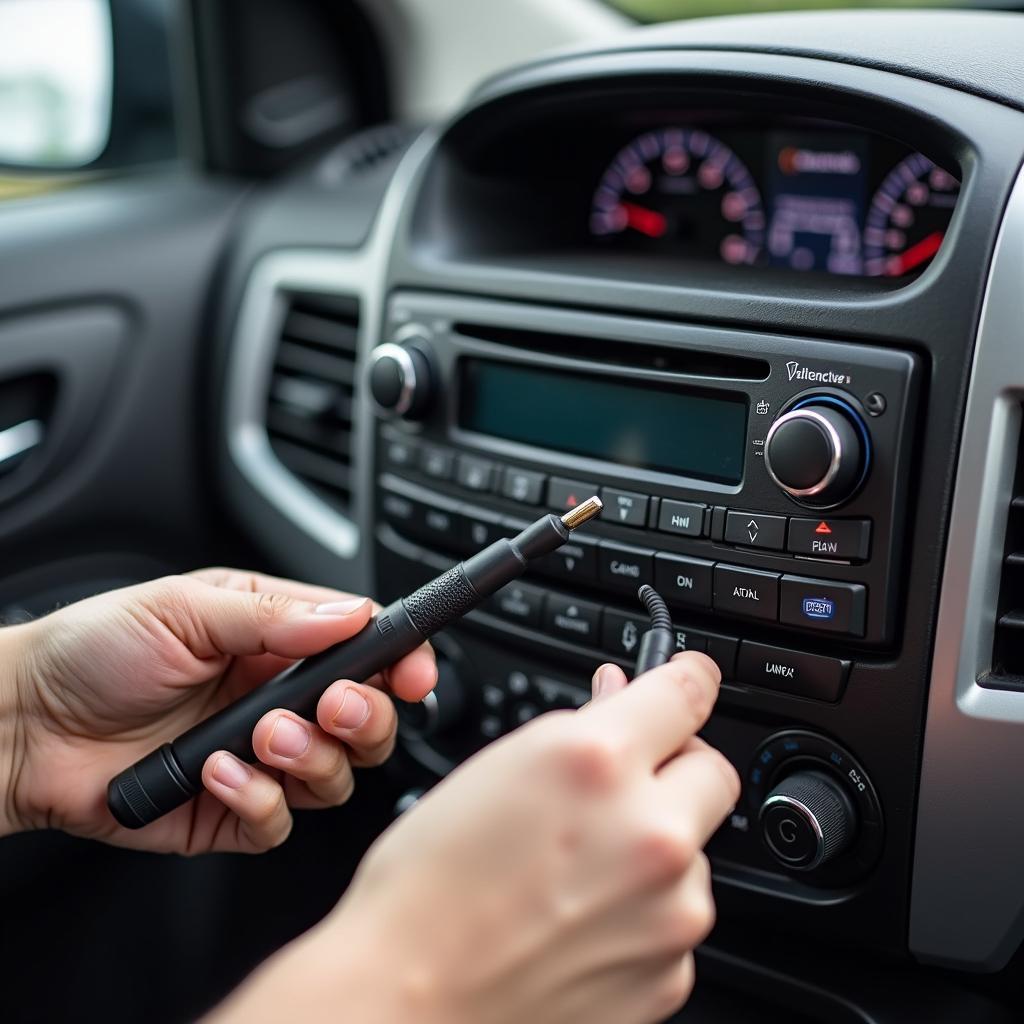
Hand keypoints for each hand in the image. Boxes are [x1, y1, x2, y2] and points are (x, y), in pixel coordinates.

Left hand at [0, 568, 435, 852]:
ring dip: (309, 757)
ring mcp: (261, 759)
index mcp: (280, 641)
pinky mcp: (233, 810)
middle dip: (368, 716)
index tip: (413, 672)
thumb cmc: (96, 650)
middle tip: (335, 706)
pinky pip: (280, 822)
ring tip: (257, 736)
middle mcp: (281, 700)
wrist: (25, 726)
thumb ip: (274, 615)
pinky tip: (214, 772)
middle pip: (371, 720)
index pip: (367, 650)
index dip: (402, 661)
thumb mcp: (185, 607)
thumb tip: (352, 615)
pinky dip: (257, 800)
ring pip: (338, 775)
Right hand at [215, 652, 738, 1023]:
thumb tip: (620, 698)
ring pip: (693, 848)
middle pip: (712, 772)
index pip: (686, 693)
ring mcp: (669, 911)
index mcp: (598, 762)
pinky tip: (580, 915)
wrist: (409, 1000)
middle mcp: (649, 833)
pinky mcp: (671, 973)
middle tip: (627, 781)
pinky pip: (675, 914)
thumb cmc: (429, 887)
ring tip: (576, 868)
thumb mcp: (495, 768)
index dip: (689, 677)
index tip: (691, 678)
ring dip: (655, 843)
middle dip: (677, 766)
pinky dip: (644, 908)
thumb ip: (577, 726)